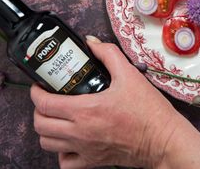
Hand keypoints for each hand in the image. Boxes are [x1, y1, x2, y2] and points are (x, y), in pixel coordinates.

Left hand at [30, 36, 199, 168]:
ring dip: (47, 129)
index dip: (36, 92)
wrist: (163, 139)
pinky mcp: (93, 162)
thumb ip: (108, 54)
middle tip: (49, 99)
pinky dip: (61, 152)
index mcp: (85, 110)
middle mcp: (79, 132)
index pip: (44, 104)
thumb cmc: (149, 110)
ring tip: (57, 118)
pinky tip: (69, 141)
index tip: (41, 85)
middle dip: (39, 110)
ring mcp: (84, 149)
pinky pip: (65, 163)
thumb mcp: (130, 74)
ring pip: (47, 144)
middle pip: (40, 125)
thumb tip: (91, 42)